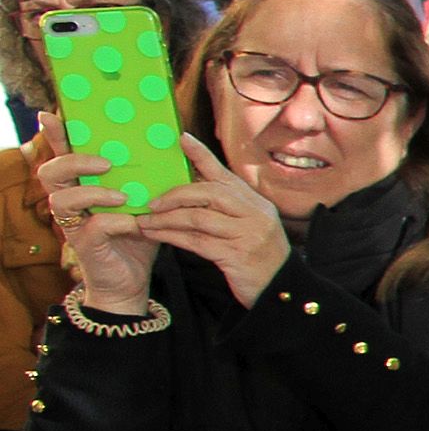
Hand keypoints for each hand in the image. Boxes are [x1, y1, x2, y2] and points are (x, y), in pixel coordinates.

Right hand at [29, 111, 157, 311]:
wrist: (132, 278)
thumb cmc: (137, 234)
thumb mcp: (145, 200)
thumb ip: (150, 176)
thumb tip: (178, 145)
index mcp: (82, 184)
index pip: (63, 154)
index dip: (54, 135)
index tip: (50, 115)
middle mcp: (70, 201)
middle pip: (51, 172)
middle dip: (73, 161)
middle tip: (106, 163)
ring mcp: (73, 223)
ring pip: (62, 199)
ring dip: (93, 193)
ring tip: (122, 196)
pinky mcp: (84, 245)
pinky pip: (92, 227)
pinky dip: (113, 221)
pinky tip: (132, 222)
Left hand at [140, 134, 290, 305]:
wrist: (282, 291)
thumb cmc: (258, 258)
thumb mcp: (247, 227)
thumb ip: (226, 208)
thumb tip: (190, 189)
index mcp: (255, 203)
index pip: (224, 173)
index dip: (202, 155)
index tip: (181, 139)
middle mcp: (254, 213)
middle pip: (209, 193)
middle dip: (175, 195)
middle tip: (151, 201)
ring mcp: (247, 234)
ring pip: (198, 218)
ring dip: (166, 219)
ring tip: (144, 220)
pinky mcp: (237, 255)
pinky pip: (196, 241)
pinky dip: (171, 237)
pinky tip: (155, 235)